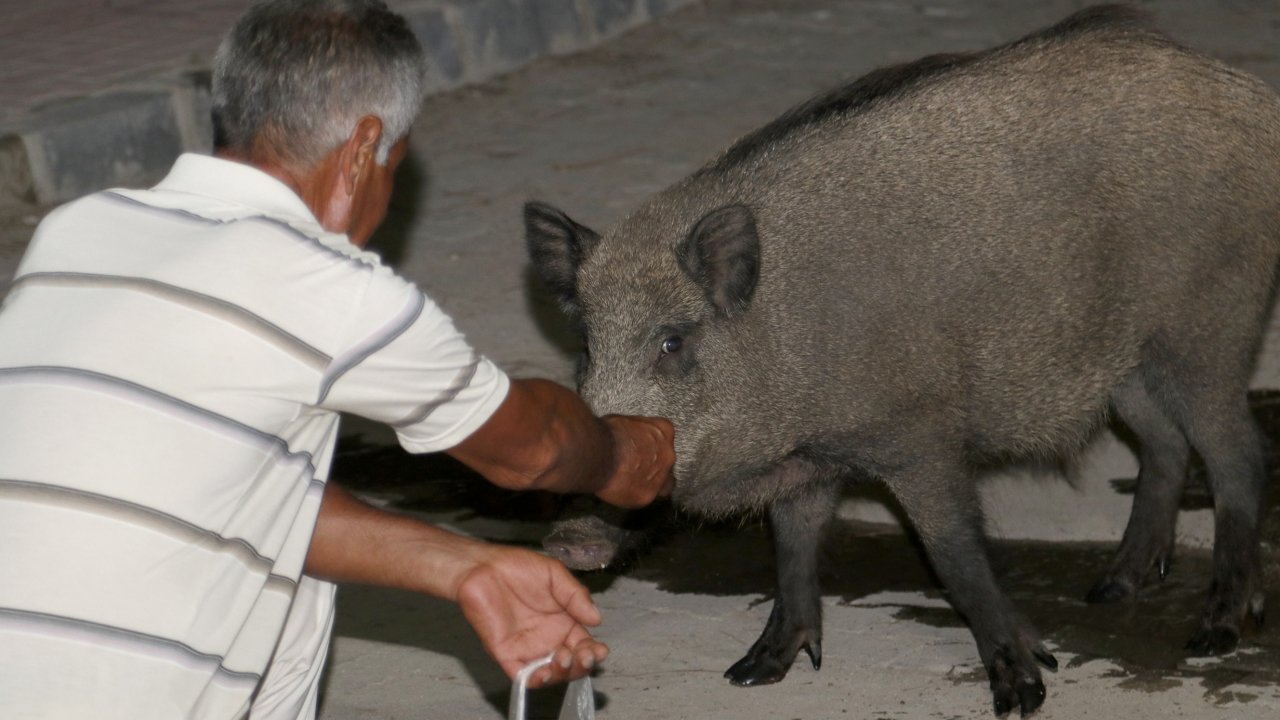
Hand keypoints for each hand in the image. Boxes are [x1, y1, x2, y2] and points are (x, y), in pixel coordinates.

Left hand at [456, 545, 608, 686]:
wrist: (483, 567)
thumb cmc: (518, 567)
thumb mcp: (555, 575)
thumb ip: (576, 596)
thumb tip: (597, 619)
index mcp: (563, 622)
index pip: (584, 645)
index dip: (593, 652)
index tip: (599, 650)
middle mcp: (548, 640)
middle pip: (571, 664)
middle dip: (582, 665)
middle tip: (584, 656)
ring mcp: (528, 649)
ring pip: (551, 674)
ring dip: (562, 673)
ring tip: (564, 658)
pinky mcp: (507, 655)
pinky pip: (523, 676)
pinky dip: (536, 681)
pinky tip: (544, 673)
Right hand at [594, 415, 675, 507]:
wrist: (599, 453)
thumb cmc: (608, 434)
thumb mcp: (624, 421)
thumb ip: (634, 431)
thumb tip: (627, 435)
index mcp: (663, 431)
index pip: (666, 439)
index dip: (653, 445)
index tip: (642, 448)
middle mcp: (667, 455)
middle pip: (666, 463)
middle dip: (654, 465)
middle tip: (637, 466)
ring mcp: (660, 477)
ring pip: (663, 485)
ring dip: (650, 483)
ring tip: (631, 483)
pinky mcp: (647, 496)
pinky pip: (646, 498)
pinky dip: (636, 496)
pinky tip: (623, 491)